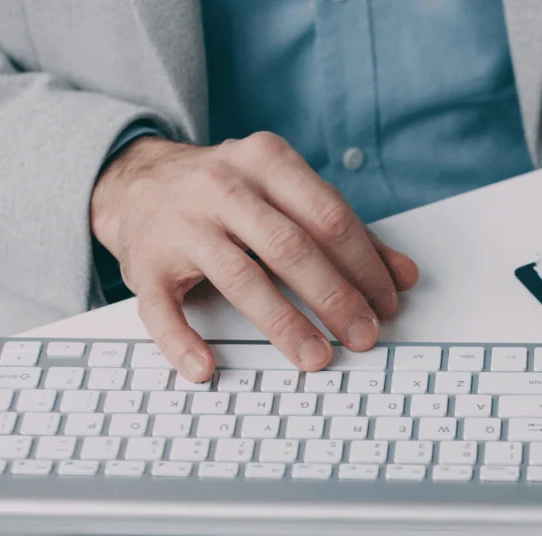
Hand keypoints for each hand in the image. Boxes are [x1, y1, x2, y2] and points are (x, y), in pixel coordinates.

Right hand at [90, 133, 419, 380]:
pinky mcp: (145, 263)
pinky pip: (162, 309)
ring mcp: (180, 225)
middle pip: (290, 247)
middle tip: (362, 336)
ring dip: (283, 325)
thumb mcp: (289, 196)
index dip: (364, 264)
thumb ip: (348, 234)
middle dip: (334, 297)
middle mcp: (222, 187)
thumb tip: (404, 277)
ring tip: (316, 357)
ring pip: (240, 278)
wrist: (137, 182)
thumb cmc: (232, 195)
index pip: (328, 217)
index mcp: (267, 162)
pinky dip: (182, 342)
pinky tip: (207, 367)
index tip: (387, 303)